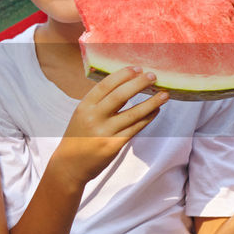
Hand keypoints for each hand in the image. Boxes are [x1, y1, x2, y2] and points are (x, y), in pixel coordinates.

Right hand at [54, 67, 167, 186]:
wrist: (69, 165)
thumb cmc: (78, 137)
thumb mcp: (82, 115)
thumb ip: (100, 102)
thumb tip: (126, 85)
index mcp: (84, 106)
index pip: (105, 85)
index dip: (123, 75)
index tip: (137, 68)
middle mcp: (93, 117)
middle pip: (120, 96)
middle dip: (139, 84)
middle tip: (153, 76)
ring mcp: (104, 132)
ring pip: (133, 113)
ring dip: (151, 102)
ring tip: (164, 95)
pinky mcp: (114, 145)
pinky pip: (135, 129)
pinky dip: (147, 118)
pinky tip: (155, 111)